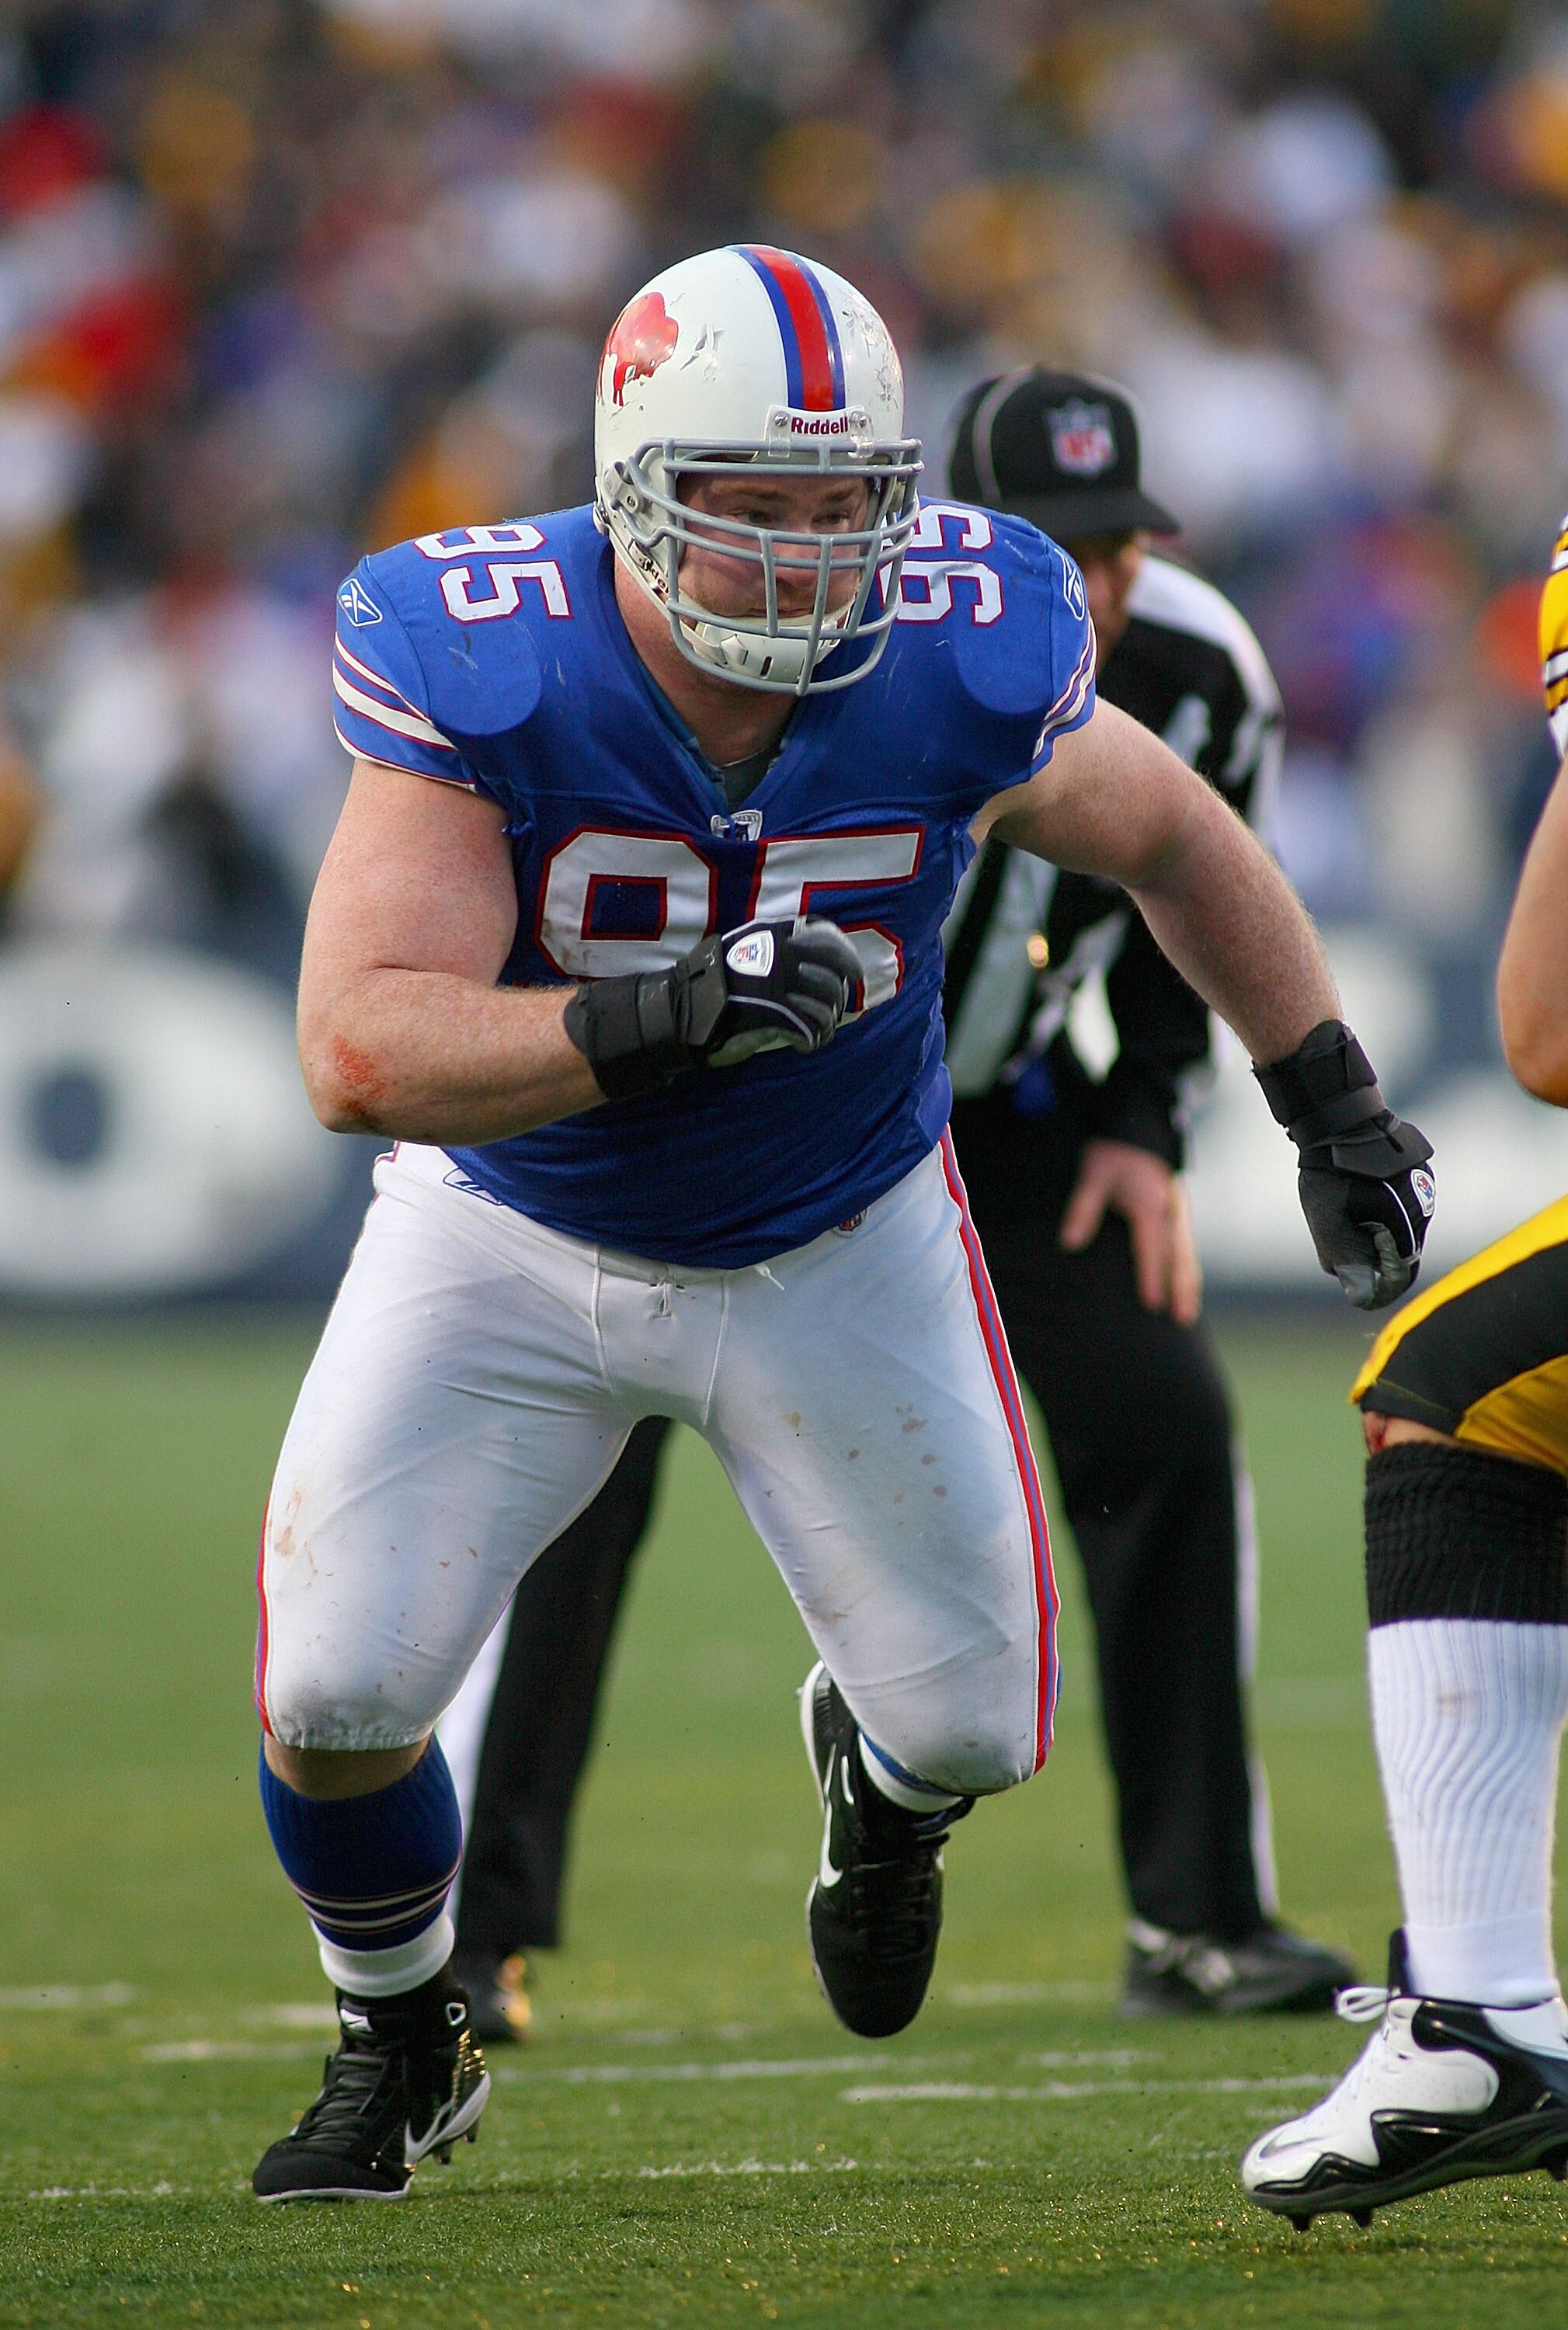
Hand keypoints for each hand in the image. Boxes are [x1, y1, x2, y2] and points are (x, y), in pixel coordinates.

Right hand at [694, 917, 862, 1067]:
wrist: (680, 1010)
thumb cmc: (711, 984)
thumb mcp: (742, 949)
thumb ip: (773, 949)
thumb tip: (810, 961)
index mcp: (773, 935)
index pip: (825, 934)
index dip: (846, 955)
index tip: (854, 973)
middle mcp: (780, 956)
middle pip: (833, 975)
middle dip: (838, 997)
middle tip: (833, 1012)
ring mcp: (778, 986)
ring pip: (826, 1005)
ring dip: (827, 1024)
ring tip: (817, 1034)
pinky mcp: (774, 1016)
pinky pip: (809, 1030)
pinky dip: (811, 1040)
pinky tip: (803, 1045)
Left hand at [1059, 1139, 1201, 1325]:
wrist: (1135, 1128)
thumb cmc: (1111, 1153)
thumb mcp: (1092, 1176)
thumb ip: (1081, 1209)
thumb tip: (1069, 1244)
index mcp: (1150, 1205)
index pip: (1151, 1249)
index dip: (1152, 1278)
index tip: (1152, 1305)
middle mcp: (1170, 1211)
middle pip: (1179, 1258)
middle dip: (1181, 1290)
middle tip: (1182, 1321)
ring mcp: (1177, 1211)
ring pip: (1187, 1254)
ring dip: (1188, 1284)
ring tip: (1187, 1314)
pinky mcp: (1177, 1211)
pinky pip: (1185, 1246)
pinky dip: (1187, 1268)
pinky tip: (1184, 1285)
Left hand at [1255, 1021, 1433, 1310]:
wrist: (1338, 1120)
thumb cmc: (1329, 1173)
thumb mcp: (1327, 1223)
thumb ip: (1344, 1261)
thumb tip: (1360, 1296)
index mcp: (1402, 1223)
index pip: (1401, 1275)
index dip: (1380, 1289)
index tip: (1361, 1292)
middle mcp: (1422, 1208)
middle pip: (1405, 1254)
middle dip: (1378, 1262)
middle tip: (1351, 1259)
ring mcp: (1425, 1189)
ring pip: (1408, 1230)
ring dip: (1383, 1237)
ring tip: (1352, 1222)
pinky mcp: (1420, 1176)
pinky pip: (1408, 1208)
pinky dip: (1388, 1215)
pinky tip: (1362, 1202)